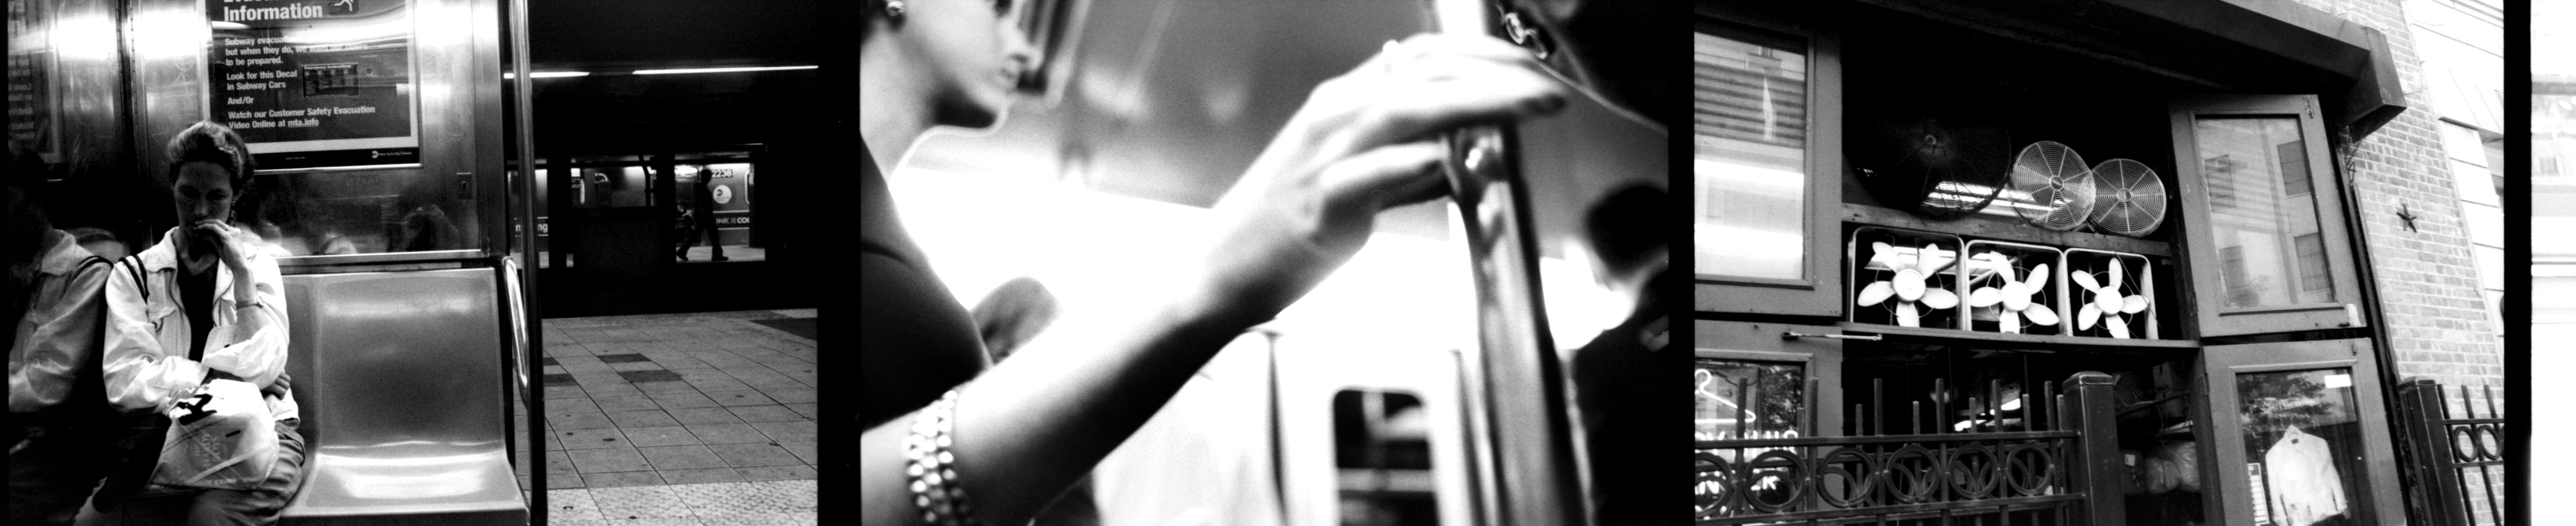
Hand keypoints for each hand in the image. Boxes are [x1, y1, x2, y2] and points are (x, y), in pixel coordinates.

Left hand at [192, 219, 259, 272]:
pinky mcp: (227, 236)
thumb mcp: (221, 247)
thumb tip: (206, 236)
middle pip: (217, 222)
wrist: (240, 265)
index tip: (200, 226)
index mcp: (235, 232)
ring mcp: (231, 232)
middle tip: (195, 224)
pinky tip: (198, 229)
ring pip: (214, 224)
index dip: (209, 224)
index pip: (221, 225)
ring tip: (195, 228)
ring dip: (203, 225)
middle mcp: (234, 230)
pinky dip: (205, 227)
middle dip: (205, 222)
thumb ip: (215, 240)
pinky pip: (214, 228)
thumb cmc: (232, 259)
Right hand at [1195, 34, 1569, 320]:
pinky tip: (1446, 162)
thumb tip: (1470, 153)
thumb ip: (1413, 163)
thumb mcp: (1359, 179)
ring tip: (1527, 108)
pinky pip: (1369, 175)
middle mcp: (1336, 115)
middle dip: (1498, 76)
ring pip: (1407, 109)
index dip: (1486, 55)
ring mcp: (1325, 156)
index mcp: (1346, 102)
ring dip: (1475, 102)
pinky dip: (1409, 164)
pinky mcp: (1319, 205)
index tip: (1535, 68)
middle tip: (1552, 93)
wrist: (1224, 270)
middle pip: (1427, 74)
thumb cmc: (1294, 226)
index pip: (1425, 56)